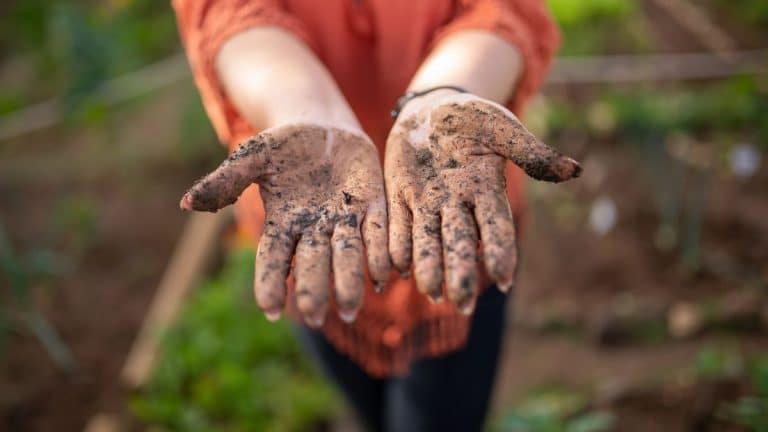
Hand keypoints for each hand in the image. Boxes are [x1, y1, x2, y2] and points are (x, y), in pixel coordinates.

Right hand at [180, 124, 389, 325]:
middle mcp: (313, 229)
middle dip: (313, 289)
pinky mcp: (371, 205)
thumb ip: (225, 182)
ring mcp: (343, 220)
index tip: (271, 309)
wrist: (322, 127)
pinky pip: (377, 231)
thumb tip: (186, 203)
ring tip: (351, 308)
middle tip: (315, 317)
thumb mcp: (252, 158)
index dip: (271, 283)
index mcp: (282, 223)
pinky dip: (381, 251)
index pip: (273, 259)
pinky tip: (386, 274)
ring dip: (349, 281)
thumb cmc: (282, 147)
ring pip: (347, 254)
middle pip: (312, 263)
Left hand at [385, 92, 580, 312]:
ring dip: (428, 266)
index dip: (500, 251)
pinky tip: (395, 267)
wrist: (431, 109)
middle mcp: (457, 204)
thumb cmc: (474, 118)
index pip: (496, 226)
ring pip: (427, 241)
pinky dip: (397, 245)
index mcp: (485, 190)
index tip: (505, 279)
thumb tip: (574, 171)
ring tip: (429, 293)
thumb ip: (531, 153)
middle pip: (459, 243)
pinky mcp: (400, 196)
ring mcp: (427, 203)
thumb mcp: (502, 129)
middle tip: (462, 305)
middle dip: (461, 272)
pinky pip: (398, 224)